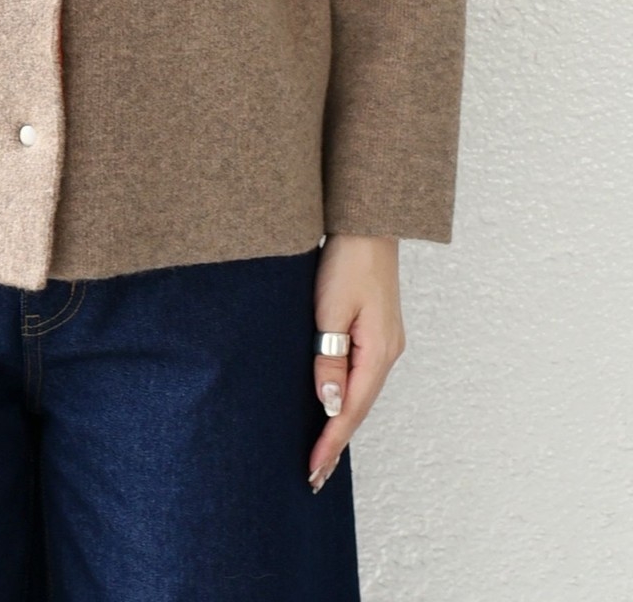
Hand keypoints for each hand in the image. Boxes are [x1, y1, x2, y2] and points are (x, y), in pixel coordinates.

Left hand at [308, 234, 405, 492]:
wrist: (367, 224)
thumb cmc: (347, 260)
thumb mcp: (331, 309)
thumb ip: (328, 357)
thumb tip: (330, 404)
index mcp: (379, 351)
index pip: (352, 409)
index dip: (331, 442)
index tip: (313, 470)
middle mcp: (388, 352)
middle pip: (360, 408)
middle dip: (337, 442)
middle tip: (314, 476)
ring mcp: (385, 342)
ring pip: (362, 393)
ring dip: (342, 422)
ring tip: (321, 453)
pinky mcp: (377, 332)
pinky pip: (362, 376)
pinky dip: (347, 398)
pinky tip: (335, 407)